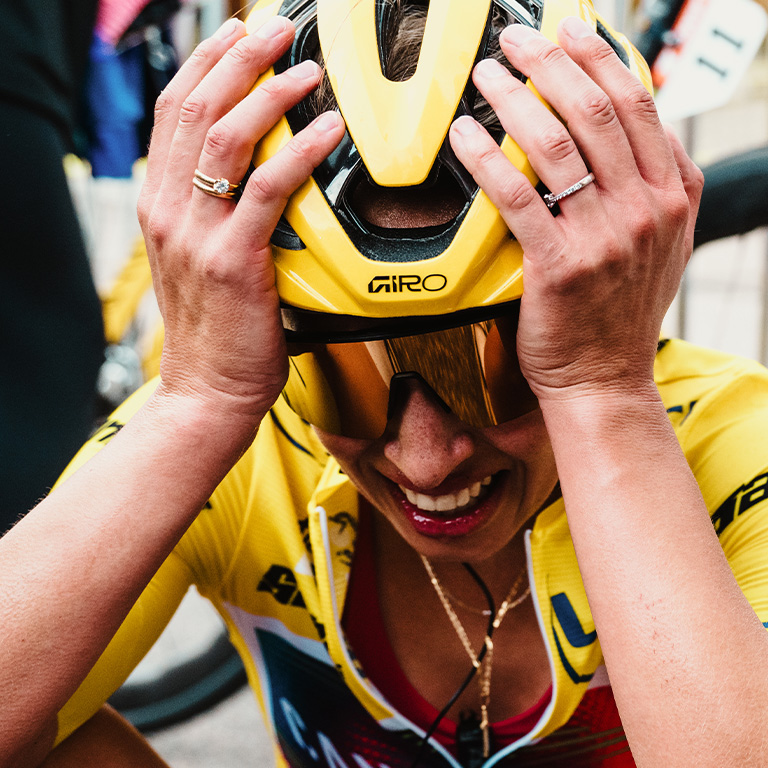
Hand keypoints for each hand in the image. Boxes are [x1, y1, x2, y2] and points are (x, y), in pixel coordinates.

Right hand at [137, 17, 343, 421]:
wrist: (206, 390)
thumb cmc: (214, 331)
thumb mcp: (198, 262)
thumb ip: (213, 215)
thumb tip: (254, 174)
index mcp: (159, 205)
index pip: (174, 112)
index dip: (206, 64)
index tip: (239, 35)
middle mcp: (169, 212)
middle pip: (197, 108)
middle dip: (239, 58)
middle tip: (277, 30)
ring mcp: (196, 235)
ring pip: (227, 138)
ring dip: (270, 93)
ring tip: (307, 71)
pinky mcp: (233, 262)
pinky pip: (268, 189)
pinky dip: (299, 152)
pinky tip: (326, 131)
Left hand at [449, 17, 702, 402]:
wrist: (604, 380)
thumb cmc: (619, 316)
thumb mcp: (663, 247)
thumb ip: (656, 190)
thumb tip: (638, 137)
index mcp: (671, 195)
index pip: (639, 103)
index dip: (600, 56)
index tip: (570, 29)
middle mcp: (644, 209)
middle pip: (596, 109)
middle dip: (551, 61)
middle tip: (515, 40)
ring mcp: (605, 238)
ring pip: (555, 143)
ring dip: (514, 98)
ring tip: (486, 76)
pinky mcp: (559, 266)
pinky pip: (518, 196)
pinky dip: (488, 158)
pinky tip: (466, 136)